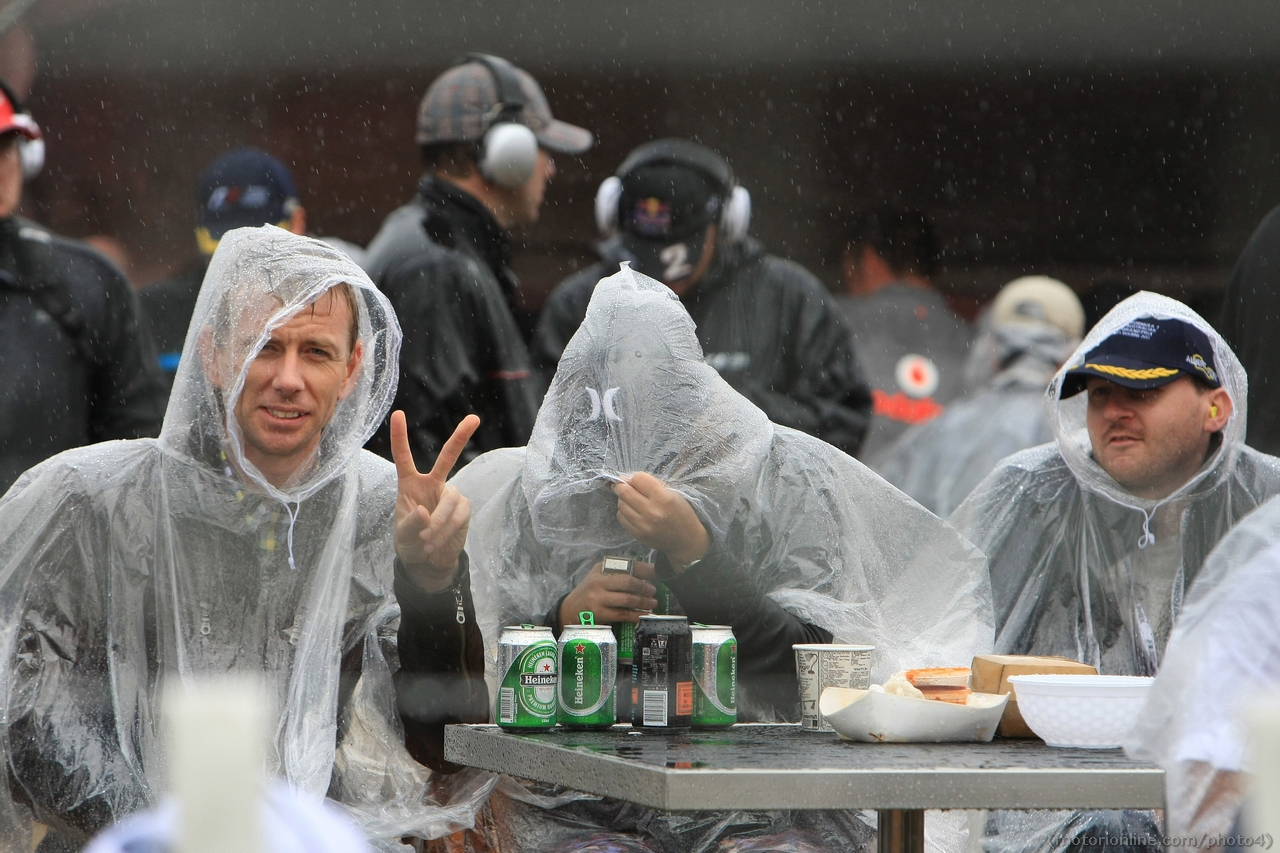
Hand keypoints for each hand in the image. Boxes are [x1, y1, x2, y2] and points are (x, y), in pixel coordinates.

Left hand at [392, 410, 479, 591]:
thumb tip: (423, 512)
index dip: (400, 436)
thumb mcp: (403, 536)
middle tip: (474, 418)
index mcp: (410, 484)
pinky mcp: (463, 508)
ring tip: (426, 541)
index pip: (403, 456)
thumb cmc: (410, 542)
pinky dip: (446, 531)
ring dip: (438, 523)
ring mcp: (450, 494)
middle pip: (448, 457)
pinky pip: (458, 516)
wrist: (429, 561)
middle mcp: (433, 483)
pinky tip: (435, 544)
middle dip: (461, 437)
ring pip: (450, 500)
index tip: (398, 413)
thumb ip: (411, 524)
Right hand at [559, 561, 658, 627]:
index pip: (627, 565)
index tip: (657, 574)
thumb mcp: (600, 577)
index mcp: (601, 569)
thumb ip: (618, 574)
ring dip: (643, 602)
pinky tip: (643, 615)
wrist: (570, 610)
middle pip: (628, 582)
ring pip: (627, 599)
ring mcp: (598, 598)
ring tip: (652, 603)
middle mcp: (598, 581)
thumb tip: (647, 575)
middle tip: (653, 591)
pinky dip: (636, 615)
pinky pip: (623, 614)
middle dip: (644, 587)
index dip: (645, 570)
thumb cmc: (590, 592)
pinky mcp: (599, 613)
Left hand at [612, 472, 710, 569]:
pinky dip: (624, 511)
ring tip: (632, 500)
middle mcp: (651, 511)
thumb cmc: (681, 513)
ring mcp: (643, 525)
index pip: (638, 479)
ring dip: (623, 499)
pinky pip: (621, 517)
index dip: (637, 477)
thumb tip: (630, 479)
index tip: (638, 481)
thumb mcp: (673, 494)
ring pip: (621, 504)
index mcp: (663, 498)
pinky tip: (633, 511)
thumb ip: (653, 485)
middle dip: (622, 485)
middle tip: (624, 486)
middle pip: (624, 491)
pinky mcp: (637, 534)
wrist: (685, 540)